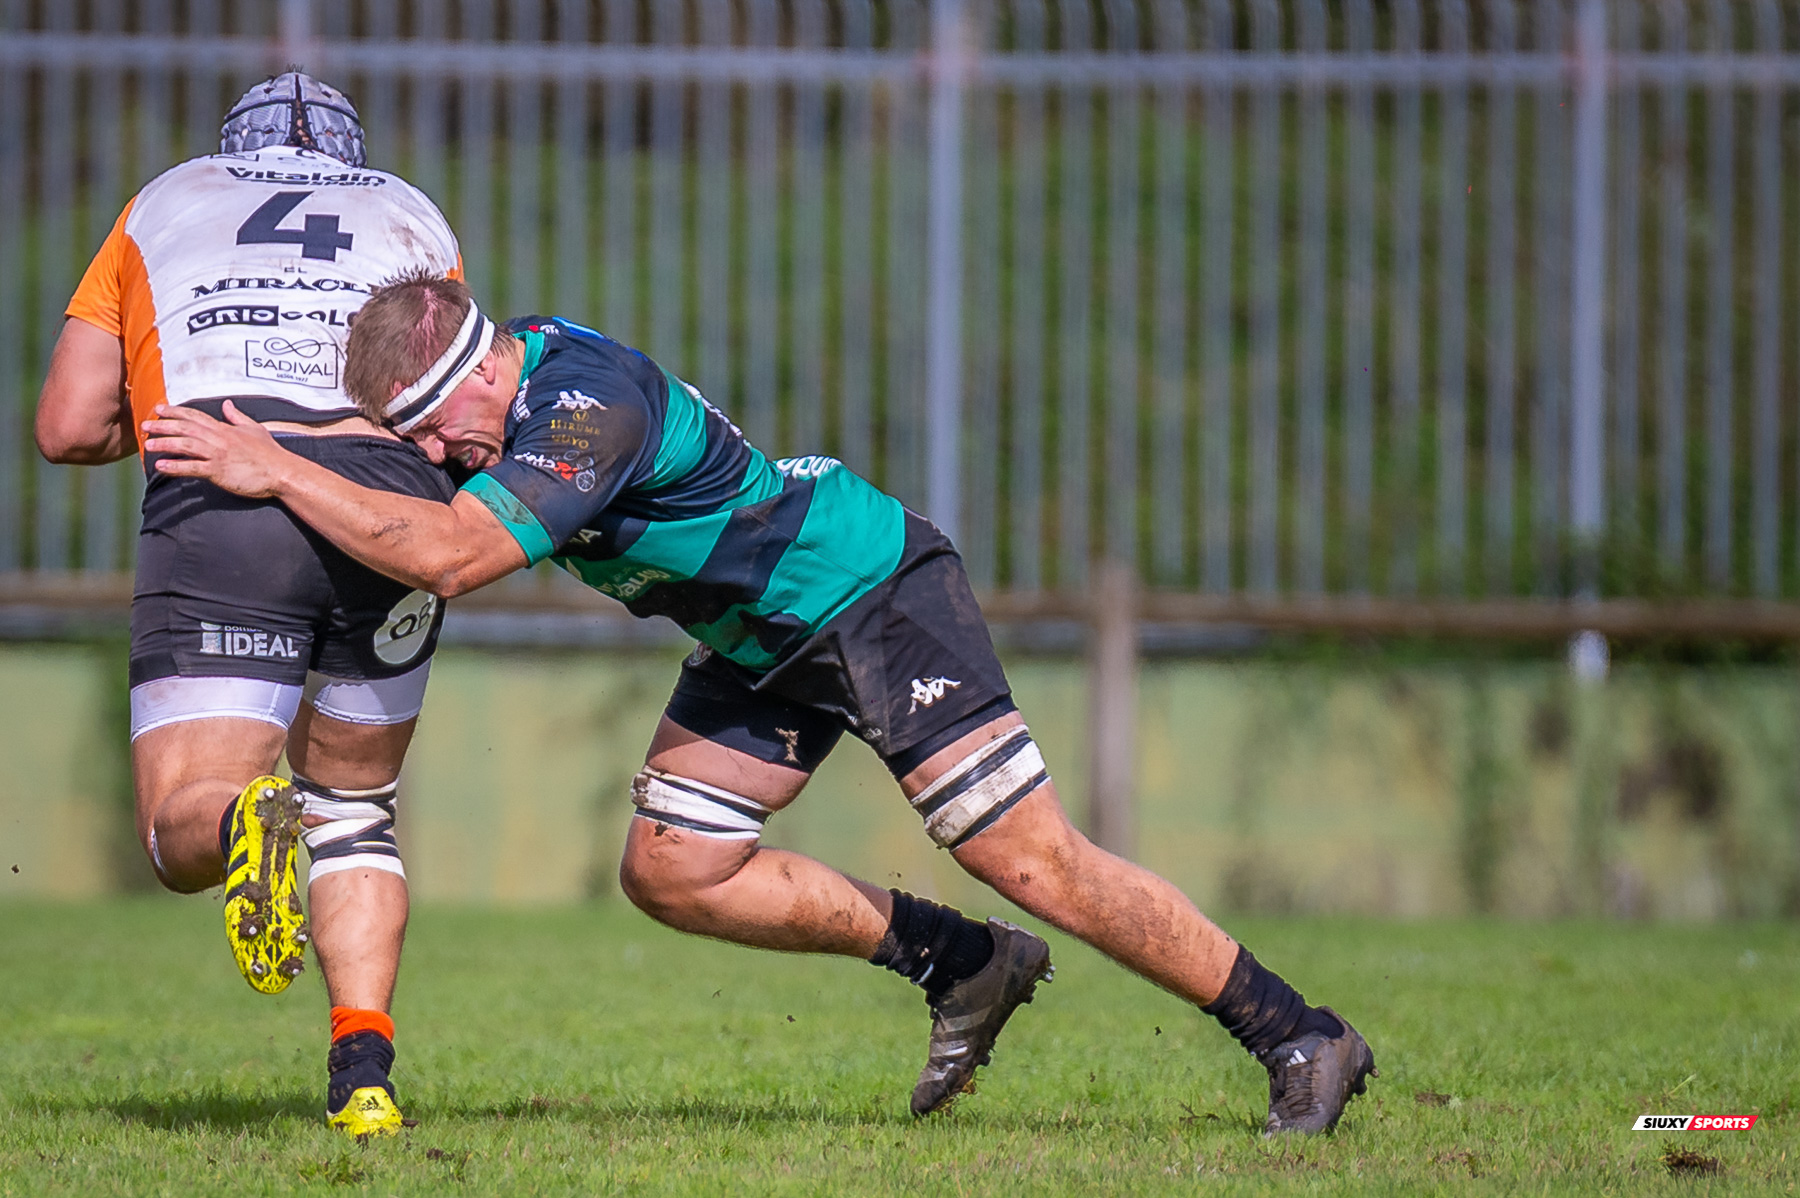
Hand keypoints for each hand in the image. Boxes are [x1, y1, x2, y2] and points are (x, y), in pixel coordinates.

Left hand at [142, 402, 293, 498]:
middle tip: (144, 425)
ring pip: (185, 446)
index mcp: (225, 429)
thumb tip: (227, 404)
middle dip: (163, 426)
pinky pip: (192, 467)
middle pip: (185, 429)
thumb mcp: (255, 429)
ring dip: (165, 444)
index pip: (195, 416)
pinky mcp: (219, 471)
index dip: (175, 412)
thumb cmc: (270, 453)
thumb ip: (238, 417)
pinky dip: (175, 466)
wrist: (282, 472)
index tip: (158, 409)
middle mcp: (218, 439)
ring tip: (148, 445)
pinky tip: (161, 466)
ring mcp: (218, 455)